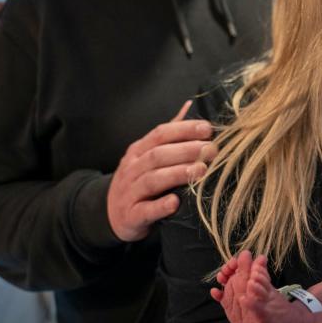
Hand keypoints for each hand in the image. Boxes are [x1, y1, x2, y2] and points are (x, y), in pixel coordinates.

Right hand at [107, 101, 217, 241]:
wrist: (110, 214)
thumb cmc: (138, 181)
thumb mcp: (146, 154)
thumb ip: (168, 133)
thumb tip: (190, 106)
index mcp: (138, 150)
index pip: (160, 133)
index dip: (184, 129)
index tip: (208, 129)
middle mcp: (132, 168)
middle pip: (158, 155)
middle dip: (187, 150)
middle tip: (212, 151)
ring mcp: (129, 192)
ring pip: (152, 180)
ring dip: (177, 174)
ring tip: (201, 171)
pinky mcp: (130, 216)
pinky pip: (145, 210)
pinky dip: (160, 206)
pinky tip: (175, 202)